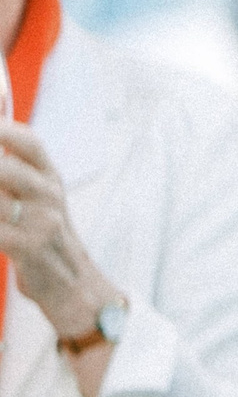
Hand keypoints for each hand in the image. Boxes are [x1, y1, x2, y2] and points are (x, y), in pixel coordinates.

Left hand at [0, 124, 116, 336]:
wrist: (72, 283)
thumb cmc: (44, 233)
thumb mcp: (38, 194)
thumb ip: (14, 162)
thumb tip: (0, 114)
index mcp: (50, 178)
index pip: (29, 143)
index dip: (4, 130)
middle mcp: (49, 195)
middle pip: (6, 168)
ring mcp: (42, 222)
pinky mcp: (29, 248)